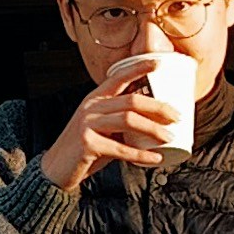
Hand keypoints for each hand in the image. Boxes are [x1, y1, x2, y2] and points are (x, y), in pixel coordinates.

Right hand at [38, 72, 183, 190]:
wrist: (56, 169)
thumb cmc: (84, 148)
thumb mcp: (101, 127)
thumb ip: (121, 121)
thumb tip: (156, 121)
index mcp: (95, 99)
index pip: (119, 77)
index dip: (139, 68)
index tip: (159, 64)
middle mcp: (91, 107)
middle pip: (132, 100)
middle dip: (159, 107)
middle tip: (177, 116)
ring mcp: (88, 124)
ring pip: (129, 120)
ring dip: (154, 129)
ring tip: (170, 137)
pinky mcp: (88, 144)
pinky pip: (121, 149)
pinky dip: (141, 156)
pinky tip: (155, 158)